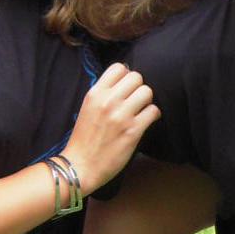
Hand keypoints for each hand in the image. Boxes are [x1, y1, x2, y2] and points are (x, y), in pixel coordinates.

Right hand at [63, 63, 159, 192]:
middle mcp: (108, 101)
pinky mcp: (133, 131)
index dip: (126, 77)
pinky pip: (153, 111)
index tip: (125, 88)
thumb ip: (104, 94)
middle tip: (135, 101)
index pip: (119, 67)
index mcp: (95, 93)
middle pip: (137, 77)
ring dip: (146, 101)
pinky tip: (145, 121)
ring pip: (147, 91)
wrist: (80, 166)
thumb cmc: (84, 139)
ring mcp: (121, 116)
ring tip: (140, 111)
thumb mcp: (88, 108)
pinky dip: (153, 115)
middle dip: (138, 88)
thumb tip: (125, 80)